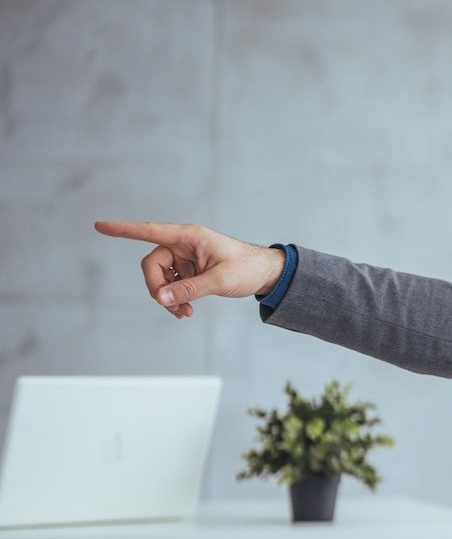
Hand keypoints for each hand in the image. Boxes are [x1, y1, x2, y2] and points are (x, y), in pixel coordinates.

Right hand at [95, 220, 287, 318]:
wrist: (265, 275)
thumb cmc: (247, 268)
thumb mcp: (219, 280)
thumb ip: (188, 289)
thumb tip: (160, 298)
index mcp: (189, 236)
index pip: (150, 231)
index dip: (123, 230)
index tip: (100, 225)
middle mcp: (183, 245)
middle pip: (152, 265)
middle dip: (157, 288)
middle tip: (171, 307)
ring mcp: (184, 259)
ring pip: (159, 279)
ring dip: (167, 298)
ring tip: (185, 313)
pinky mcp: (188, 271)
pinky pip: (170, 286)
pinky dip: (174, 299)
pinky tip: (186, 310)